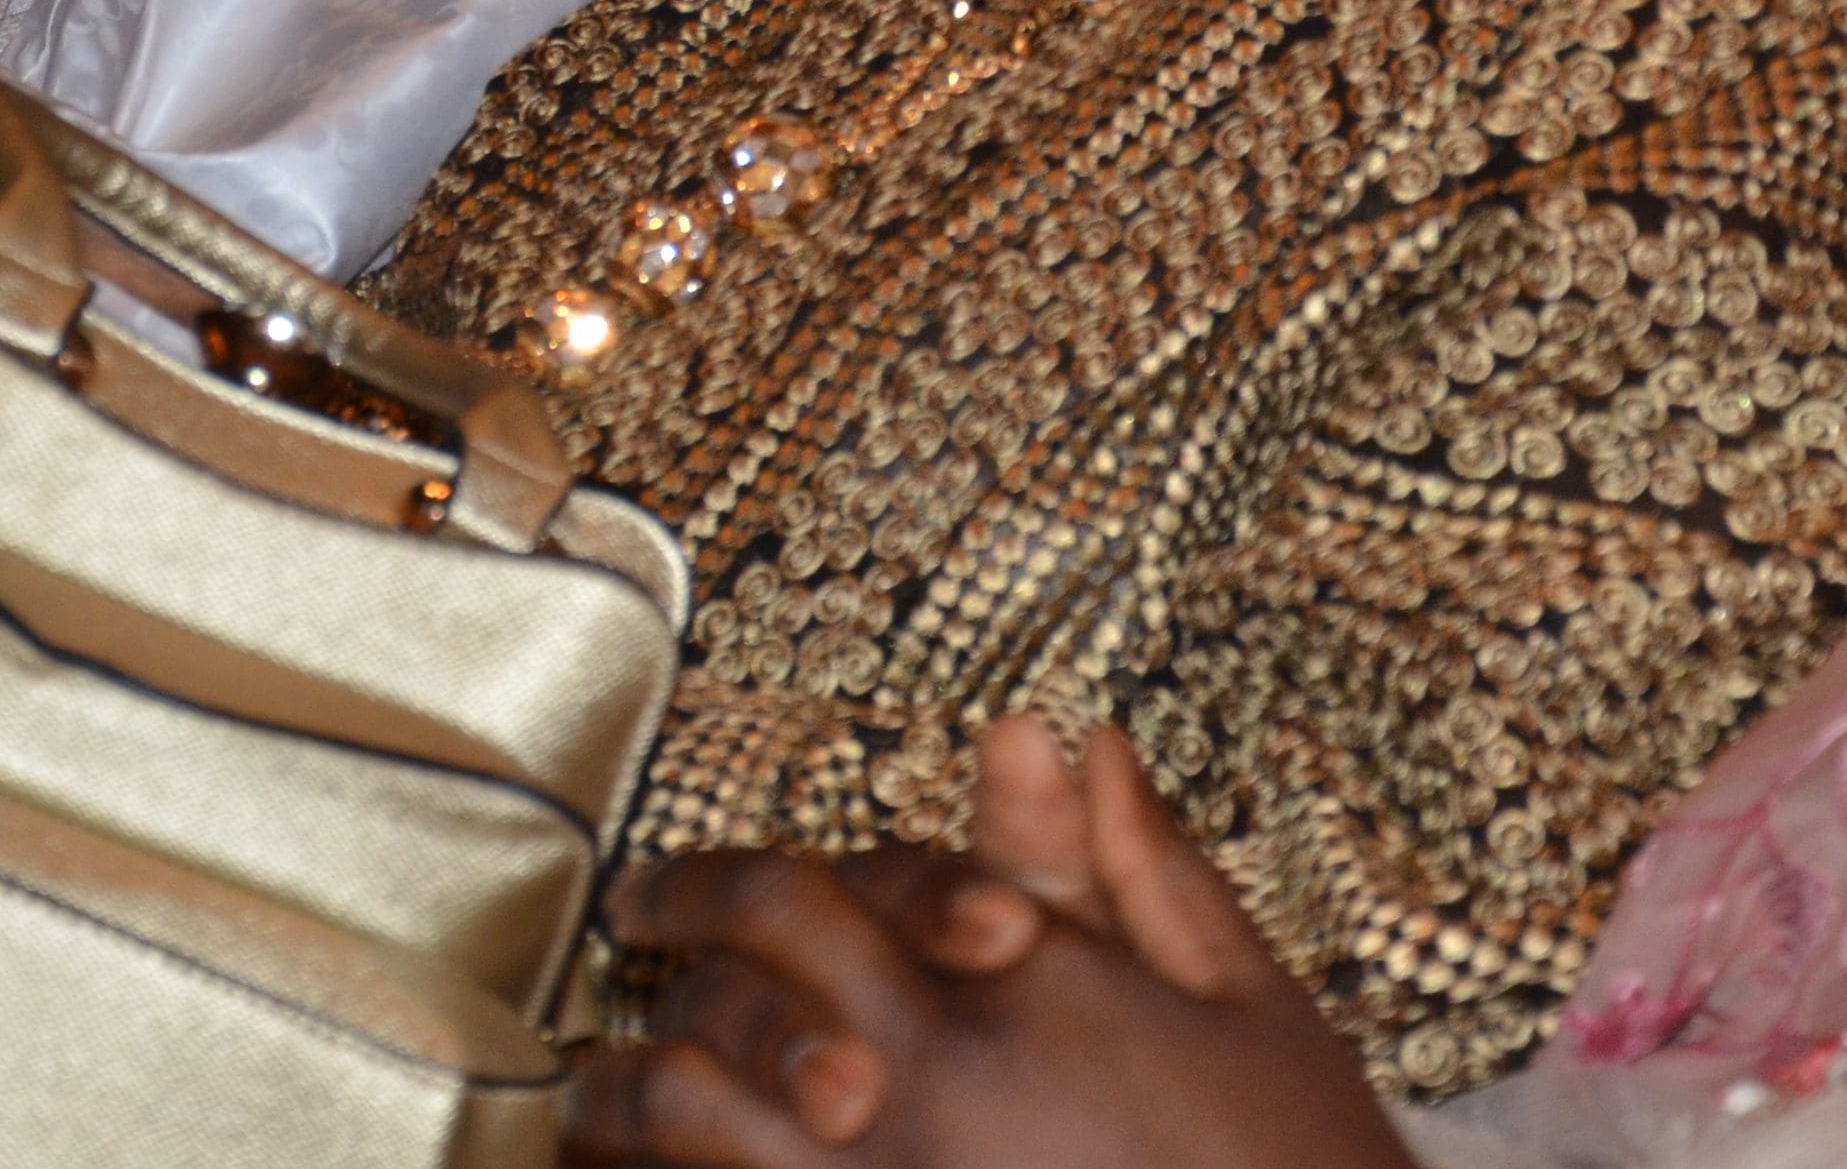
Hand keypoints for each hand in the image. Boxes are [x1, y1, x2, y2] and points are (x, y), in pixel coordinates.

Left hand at [566, 720, 1414, 1168]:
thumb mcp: (1248, 1010)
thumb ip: (1141, 873)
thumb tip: (1067, 736)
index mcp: (1020, 983)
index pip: (845, 881)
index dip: (771, 869)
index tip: (718, 877)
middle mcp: (927, 1075)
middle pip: (742, 971)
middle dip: (677, 928)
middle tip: (638, 920)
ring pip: (688, 1109)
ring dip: (628, 1089)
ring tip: (598, 1091)